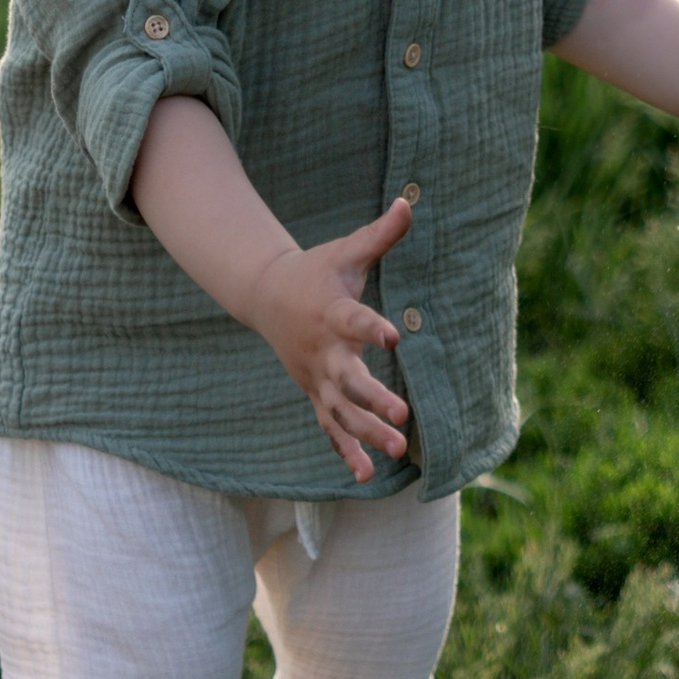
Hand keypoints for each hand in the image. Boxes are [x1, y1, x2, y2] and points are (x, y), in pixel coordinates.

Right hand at [241, 195, 414, 482]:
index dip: (371, 328)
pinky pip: (329, 429)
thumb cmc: (316, 272)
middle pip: (348, 381)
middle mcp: (323, 352)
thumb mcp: (346, 251)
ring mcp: (317, 378)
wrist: (267, 296)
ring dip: (367, 434)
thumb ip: (380, 234)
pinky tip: (366, 476)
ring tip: (400, 450)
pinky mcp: (316, 394)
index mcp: (331, 313)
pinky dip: (345, 453)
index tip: (392, 338)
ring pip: (341, 413)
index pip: (353, 320)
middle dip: (373, 400)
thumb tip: (411, 202)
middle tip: (403, 415)